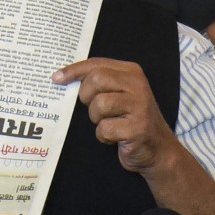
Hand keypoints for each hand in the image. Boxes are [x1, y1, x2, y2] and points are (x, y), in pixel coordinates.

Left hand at [53, 57, 174, 173]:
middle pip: (96, 80)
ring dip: (96, 119)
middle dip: (87, 97)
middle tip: (94, 109)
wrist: (158, 150)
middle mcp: (137, 85)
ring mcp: (139, 106)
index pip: (96, 64)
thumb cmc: (130, 120)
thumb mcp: (119, 94)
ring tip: (109, 123)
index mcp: (131, 72)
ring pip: (98, 105)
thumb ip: (98, 83)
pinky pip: (105, 128)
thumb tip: (61, 78)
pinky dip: (104, 136)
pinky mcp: (137, 128)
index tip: (56, 78)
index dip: (74, 70)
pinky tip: (116, 137)